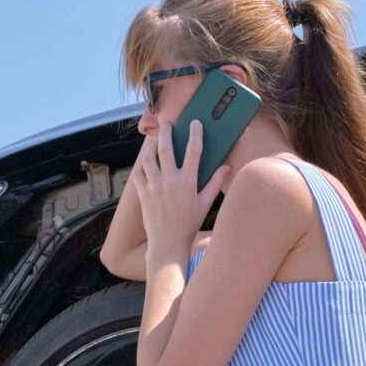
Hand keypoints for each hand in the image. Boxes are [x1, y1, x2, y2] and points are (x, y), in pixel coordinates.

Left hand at [130, 120, 230, 257]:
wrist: (168, 243)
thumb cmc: (189, 224)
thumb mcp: (205, 204)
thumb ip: (215, 183)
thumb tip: (227, 166)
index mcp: (188, 182)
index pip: (194, 151)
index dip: (195, 134)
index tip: (195, 123)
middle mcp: (169, 181)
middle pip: (166, 148)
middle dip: (166, 132)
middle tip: (167, 122)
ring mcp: (154, 187)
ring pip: (148, 158)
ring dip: (151, 147)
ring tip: (155, 141)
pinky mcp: (143, 193)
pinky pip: (139, 174)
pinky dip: (141, 166)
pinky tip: (145, 162)